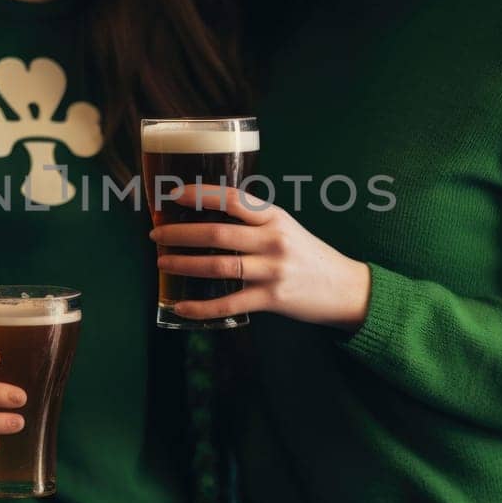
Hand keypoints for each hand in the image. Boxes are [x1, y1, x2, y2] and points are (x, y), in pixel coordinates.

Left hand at [150, 184, 370, 327]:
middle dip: (180, 233)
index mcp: (274, 217)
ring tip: (161, 263)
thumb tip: (208, 214)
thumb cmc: (308, 255)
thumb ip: (254, 221)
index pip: (231, 199)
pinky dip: (201, 307)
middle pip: (217, 233)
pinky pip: (228, 304)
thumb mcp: (286, 227)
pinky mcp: (272, 299)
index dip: (199, 195)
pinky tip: (181, 306)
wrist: (345, 288)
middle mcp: (272, 240)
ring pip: (219, 266)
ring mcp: (272, 270)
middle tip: (156, 235)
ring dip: (184, 264)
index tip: (172, 195)